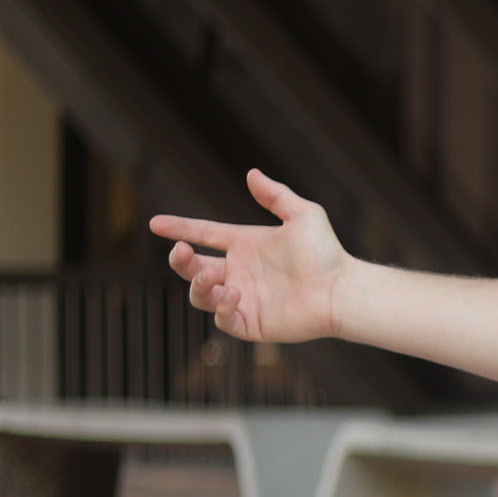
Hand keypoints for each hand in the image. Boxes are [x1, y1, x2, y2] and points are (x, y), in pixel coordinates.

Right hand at [147, 171, 352, 344]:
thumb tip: (251, 173)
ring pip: (201, 295)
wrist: (341, 289)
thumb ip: (276, 195)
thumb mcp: (303, 215)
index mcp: (245, 245)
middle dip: (181, 260)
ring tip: (212, 276)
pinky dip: (220, 308)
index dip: (179, 228)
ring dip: (198, 285)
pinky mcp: (251, 323)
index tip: (155, 224)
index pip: (204, 235)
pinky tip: (232, 294)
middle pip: (193, 268)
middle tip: (183, 252)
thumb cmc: (326, 253)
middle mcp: (239, 272)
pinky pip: (223, 320)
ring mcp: (243, 298)